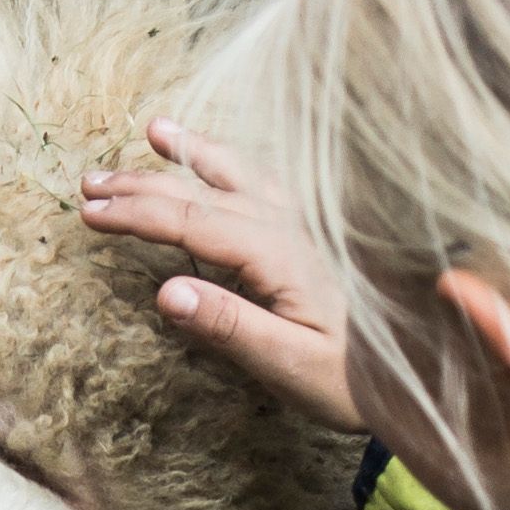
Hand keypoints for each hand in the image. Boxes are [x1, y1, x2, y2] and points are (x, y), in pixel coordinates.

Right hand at [81, 117, 357, 431]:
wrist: (420, 371)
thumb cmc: (351, 379)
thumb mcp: (288, 365)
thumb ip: (228, 327)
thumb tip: (164, 293)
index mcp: (278, 255)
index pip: (191, 222)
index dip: (136, 215)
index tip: (90, 214)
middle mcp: (291, 226)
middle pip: (204, 192)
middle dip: (142, 185)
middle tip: (89, 185)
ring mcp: (305, 223)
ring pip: (237, 174)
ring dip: (190, 155)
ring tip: (152, 131)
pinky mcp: (315, 230)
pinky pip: (265, 180)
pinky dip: (233, 161)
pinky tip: (219, 156)